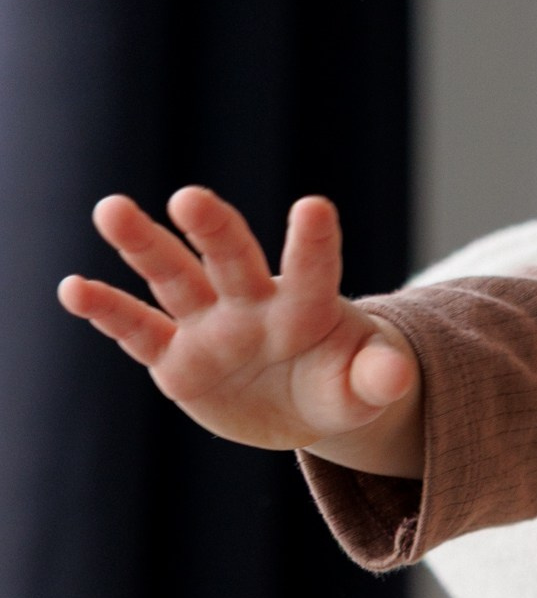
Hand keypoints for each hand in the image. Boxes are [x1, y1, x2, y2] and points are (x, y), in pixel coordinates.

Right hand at [57, 185, 424, 472]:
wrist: (301, 399)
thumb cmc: (340, 380)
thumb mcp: (366, 388)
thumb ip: (378, 378)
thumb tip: (400, 375)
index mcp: (308, 306)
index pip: (315, 271)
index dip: (314, 244)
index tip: (315, 207)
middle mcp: (253, 302)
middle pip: (232, 258)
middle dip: (214, 228)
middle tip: (191, 197)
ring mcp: (209, 325)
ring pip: (174, 276)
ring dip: (144, 245)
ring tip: (111, 209)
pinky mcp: (175, 357)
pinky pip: (138, 331)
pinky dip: (108, 310)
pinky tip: (74, 288)